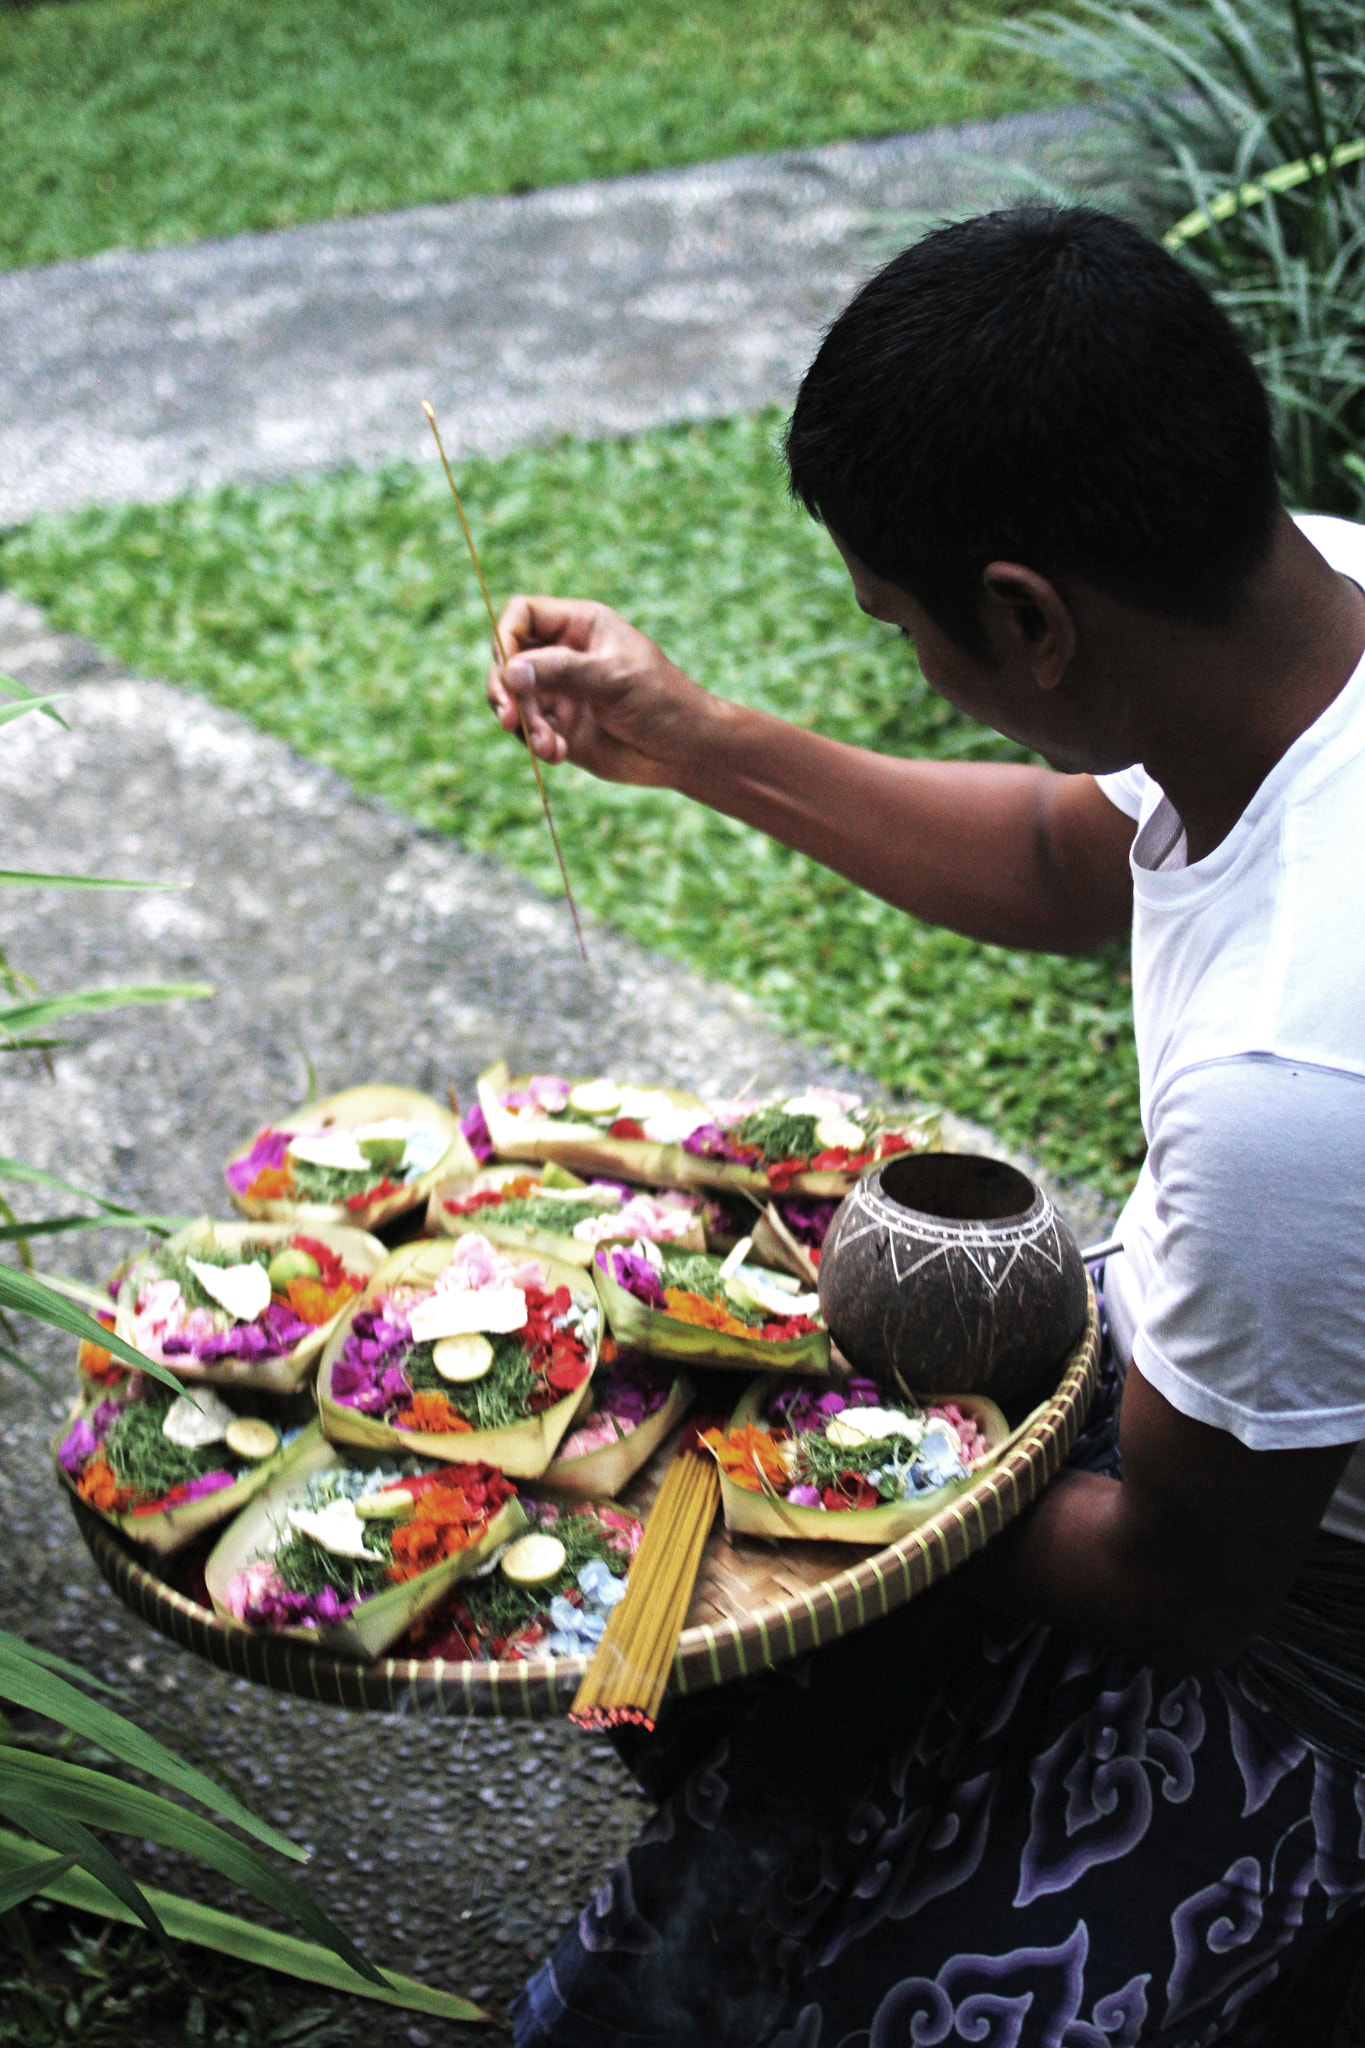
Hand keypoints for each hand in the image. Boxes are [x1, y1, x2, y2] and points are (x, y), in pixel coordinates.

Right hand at [486, 596, 718, 786]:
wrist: (685, 750)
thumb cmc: (663, 701)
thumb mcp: (615, 678)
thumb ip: (563, 671)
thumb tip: (510, 670)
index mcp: (579, 626)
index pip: (523, 615)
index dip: (505, 636)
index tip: (508, 668)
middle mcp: (562, 655)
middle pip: (507, 659)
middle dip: (504, 689)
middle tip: (511, 718)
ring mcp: (559, 692)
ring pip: (513, 699)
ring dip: (523, 724)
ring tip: (549, 746)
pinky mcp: (559, 727)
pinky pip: (528, 731)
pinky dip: (536, 744)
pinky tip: (558, 754)